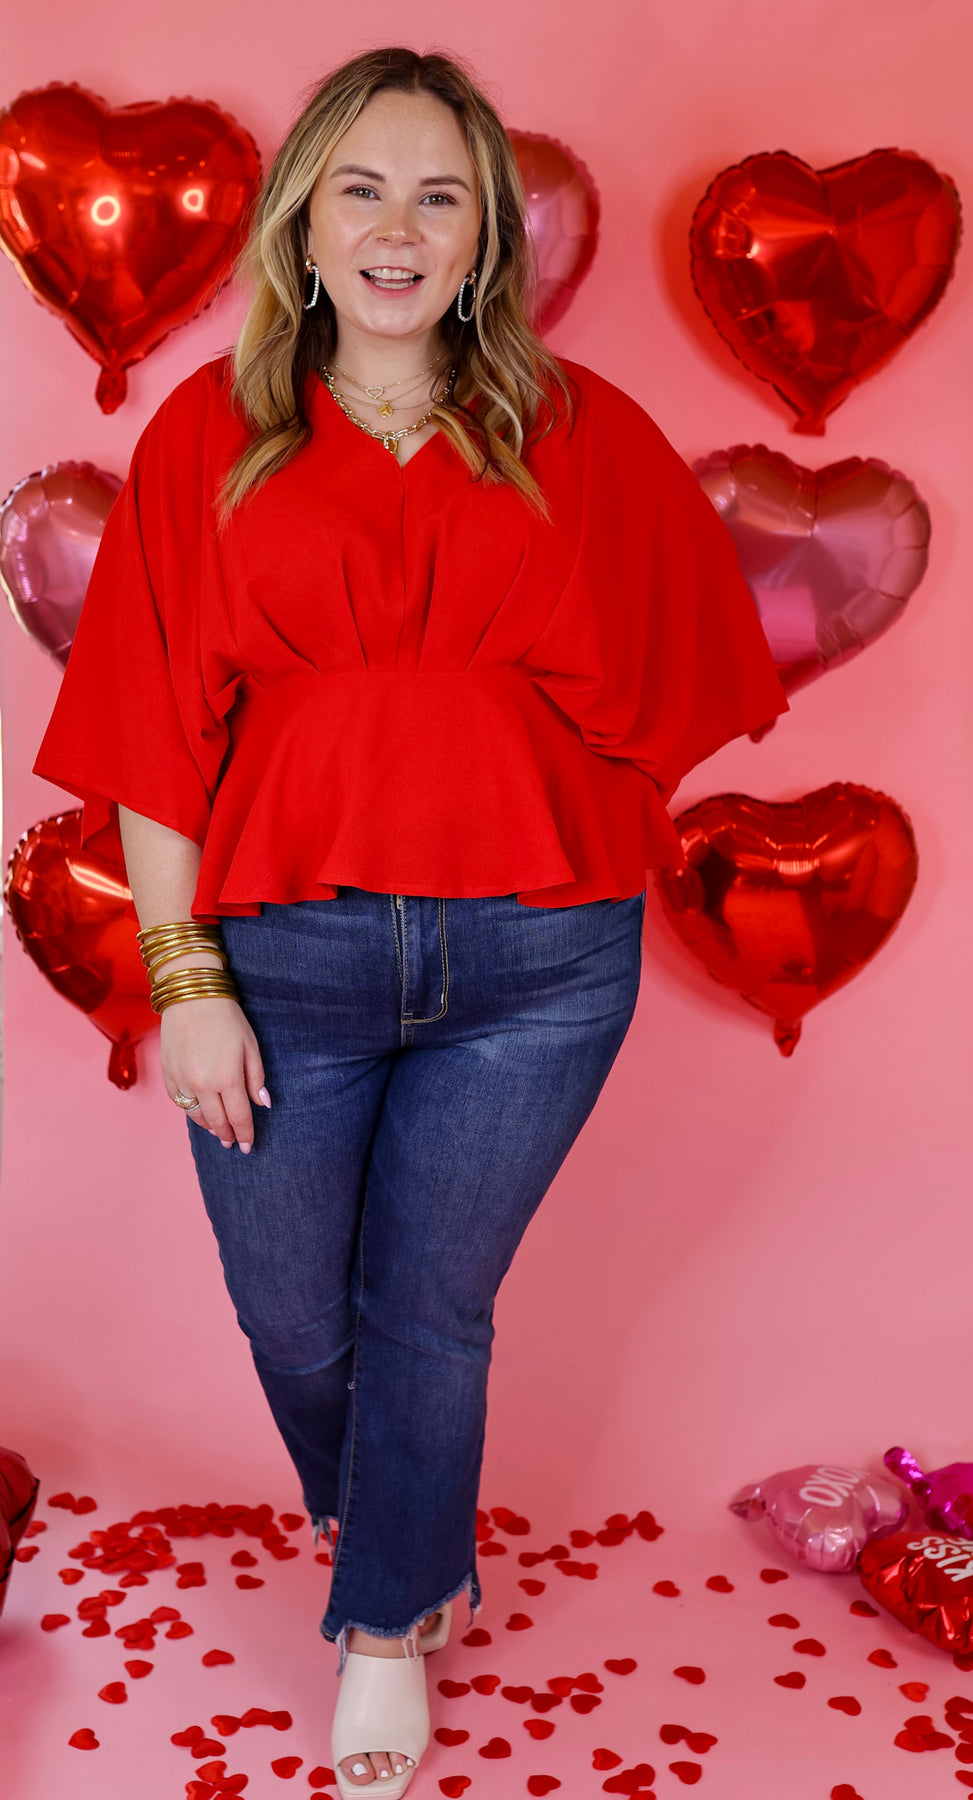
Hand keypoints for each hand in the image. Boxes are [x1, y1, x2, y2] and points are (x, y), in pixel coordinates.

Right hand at [160, 995, 269, 1151]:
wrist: (191, 997)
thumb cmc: (227, 1019)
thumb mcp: (250, 1046)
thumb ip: (256, 1078)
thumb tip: (262, 1104)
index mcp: (227, 1078)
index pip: (239, 1117)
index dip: (245, 1134)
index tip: (248, 1146)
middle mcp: (202, 1085)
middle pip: (217, 1121)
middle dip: (227, 1135)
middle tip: (233, 1143)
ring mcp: (182, 1081)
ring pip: (196, 1115)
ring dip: (209, 1126)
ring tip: (217, 1132)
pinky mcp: (168, 1074)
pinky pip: (179, 1102)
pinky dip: (191, 1110)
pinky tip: (199, 1112)